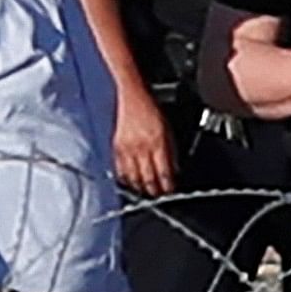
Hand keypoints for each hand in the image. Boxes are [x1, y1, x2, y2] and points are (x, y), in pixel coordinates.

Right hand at [111, 80, 175, 196]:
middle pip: (148, 179)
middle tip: (158, 196)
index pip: (164, 173)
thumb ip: (171, 151)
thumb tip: (174, 170)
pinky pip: (120, 170)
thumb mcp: (168, 129)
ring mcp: (127, 149)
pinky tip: (130, 182)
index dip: (167, 186)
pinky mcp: (116, 148)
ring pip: (133, 178)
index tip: (169, 191)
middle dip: (154, 191)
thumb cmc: (150, 109)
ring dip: (140, 188)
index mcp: (158, 142)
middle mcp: (142, 148)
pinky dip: (126, 179)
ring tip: (145, 191)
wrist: (131, 96)